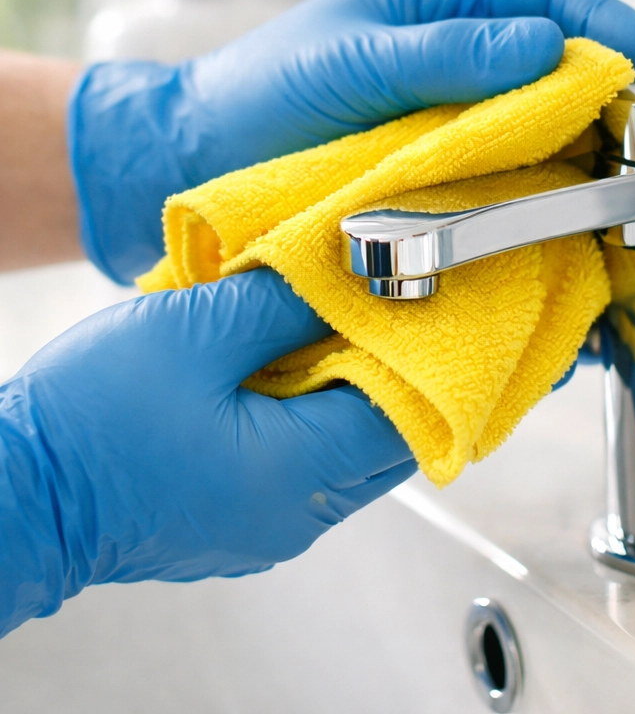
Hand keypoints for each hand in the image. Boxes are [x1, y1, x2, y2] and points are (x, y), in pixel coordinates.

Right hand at [0, 268, 413, 637]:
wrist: (16, 495)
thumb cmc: (90, 419)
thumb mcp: (195, 332)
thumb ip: (284, 305)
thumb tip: (352, 280)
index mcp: (298, 472)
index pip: (410, 413)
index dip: (421, 351)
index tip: (417, 301)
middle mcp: (300, 514)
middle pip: (391, 439)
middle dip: (395, 372)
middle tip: (374, 310)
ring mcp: (275, 526)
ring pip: (354, 456)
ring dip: (354, 395)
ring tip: (326, 335)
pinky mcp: (247, 523)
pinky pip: (313, 470)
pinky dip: (319, 421)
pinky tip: (288, 375)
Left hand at [69, 0, 634, 281]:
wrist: (200, 164)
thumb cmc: (261, 93)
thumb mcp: (350, 60)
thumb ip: (444, 52)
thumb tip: (548, 47)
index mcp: (445, 0)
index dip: (617, 25)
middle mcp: (468, 56)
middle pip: (570, 67)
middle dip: (623, 98)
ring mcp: (463, 118)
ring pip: (555, 129)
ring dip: (598, 154)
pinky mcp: (453, 173)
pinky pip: (520, 177)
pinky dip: (555, 195)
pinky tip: (580, 220)